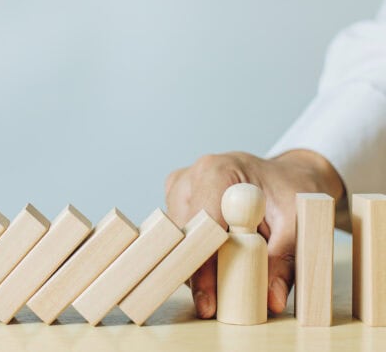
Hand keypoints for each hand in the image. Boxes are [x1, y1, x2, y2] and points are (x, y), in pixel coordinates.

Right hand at [165, 149, 343, 317]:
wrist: (284, 176)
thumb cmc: (290, 191)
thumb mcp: (298, 223)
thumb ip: (285, 260)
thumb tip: (272, 298)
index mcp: (217, 170)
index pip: (201, 222)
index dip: (203, 263)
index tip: (210, 301)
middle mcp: (190, 178)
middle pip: (182, 235)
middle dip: (199, 272)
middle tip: (220, 305)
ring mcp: (178, 190)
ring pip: (178, 242)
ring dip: (200, 267)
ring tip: (231, 273)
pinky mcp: (176, 203)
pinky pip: (180, 241)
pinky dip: (199, 259)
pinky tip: (220, 259)